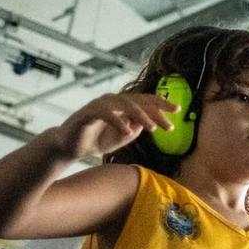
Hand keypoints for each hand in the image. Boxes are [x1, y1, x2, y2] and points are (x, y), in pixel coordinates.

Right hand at [50, 92, 177, 160]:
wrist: (70, 147)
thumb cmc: (97, 140)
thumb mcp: (122, 137)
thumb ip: (136, 129)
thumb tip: (149, 123)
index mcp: (122, 105)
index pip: (144, 101)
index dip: (160, 104)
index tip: (178, 110)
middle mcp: (112, 101)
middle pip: (138, 101)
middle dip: (155, 112)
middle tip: (169, 125)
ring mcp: (99, 105)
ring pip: (123, 104)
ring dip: (139, 115)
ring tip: (151, 128)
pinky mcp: (87, 113)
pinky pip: (105, 113)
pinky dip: (117, 121)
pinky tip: (126, 132)